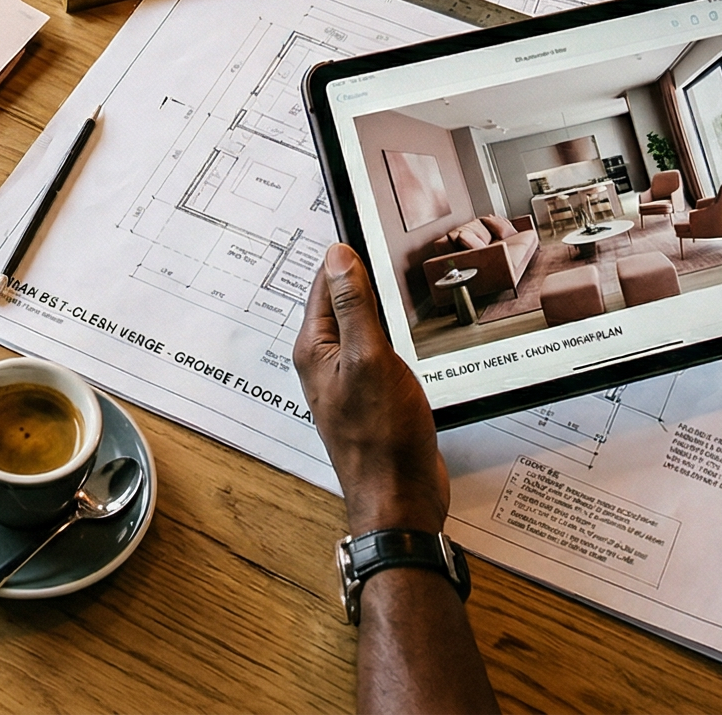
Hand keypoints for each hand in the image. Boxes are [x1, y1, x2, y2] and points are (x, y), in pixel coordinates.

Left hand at [295, 243, 448, 534]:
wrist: (400, 499)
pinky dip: (389, 334)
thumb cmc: (383, 439)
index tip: (360, 222)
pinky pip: (376, 352)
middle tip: (376, 241)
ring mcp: (348, 381)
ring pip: (360, 328)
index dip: (344, 253)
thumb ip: (354, 306)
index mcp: (315, 349)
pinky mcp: (371, 398)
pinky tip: (406, 330)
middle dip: (357, 275)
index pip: (324, 284)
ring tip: (389, 276)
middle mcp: (325, 363)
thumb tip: (339, 256)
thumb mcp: (370, 358)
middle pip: (340, 302)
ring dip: (374, 305)